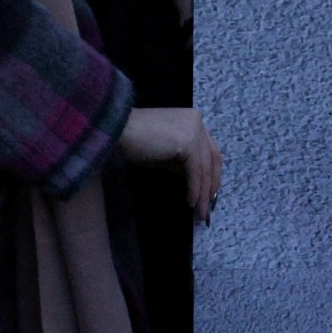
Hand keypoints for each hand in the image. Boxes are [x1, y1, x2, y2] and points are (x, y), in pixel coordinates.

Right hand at [117, 107, 222, 222]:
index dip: (211, 173)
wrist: (119, 130)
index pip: (209, 149)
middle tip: (207, 207)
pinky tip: (190, 202)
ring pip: (204, 167)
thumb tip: (196, 182)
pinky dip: (194, 189)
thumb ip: (182, 162)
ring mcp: (194, 131)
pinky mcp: (188, 143)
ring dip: (203, 193)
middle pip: (212, 158)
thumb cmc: (137, 142)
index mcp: (193, 119)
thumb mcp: (166, 153)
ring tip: (200, 213)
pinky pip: (195, 171)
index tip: (210, 193)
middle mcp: (197, 122)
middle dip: (211, 184)